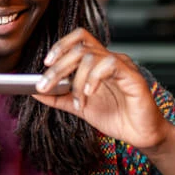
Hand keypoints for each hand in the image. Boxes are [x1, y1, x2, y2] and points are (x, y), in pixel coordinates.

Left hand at [32, 28, 169, 150]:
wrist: (141, 135)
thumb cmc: (117, 117)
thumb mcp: (80, 108)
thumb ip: (59, 98)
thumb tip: (34, 91)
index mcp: (97, 63)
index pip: (78, 39)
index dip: (60, 46)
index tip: (45, 63)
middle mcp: (109, 59)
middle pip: (79, 47)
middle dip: (57, 67)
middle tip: (44, 85)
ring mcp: (122, 66)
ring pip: (91, 56)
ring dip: (76, 80)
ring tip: (78, 101)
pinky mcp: (132, 76)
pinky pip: (110, 65)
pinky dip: (94, 78)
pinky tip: (90, 93)